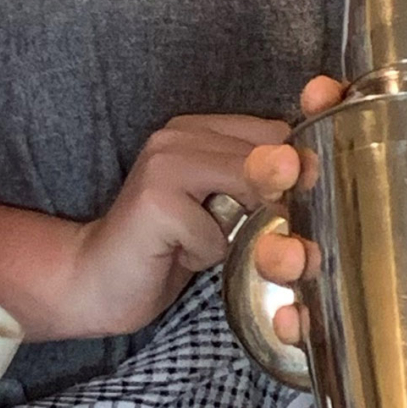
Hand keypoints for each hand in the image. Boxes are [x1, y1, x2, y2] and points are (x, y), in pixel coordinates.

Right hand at [59, 112, 291, 340]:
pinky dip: (206, 254)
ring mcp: (164, 162)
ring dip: (237, 232)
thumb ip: (260, 187)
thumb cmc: (169, 247)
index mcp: (200, 128)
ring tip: (203, 240)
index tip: (287, 203)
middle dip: (273, 206)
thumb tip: (309, 178)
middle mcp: (180, 133)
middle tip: (241, 232)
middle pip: (270, 161)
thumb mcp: (223, 212)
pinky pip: (217, 235)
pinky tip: (177, 254)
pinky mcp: (154, 200)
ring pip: (248, 191)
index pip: (277, 133)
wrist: (97, 279)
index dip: (296, 172)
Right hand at [243, 76, 406, 344]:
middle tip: (288, 168)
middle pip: (292, 176)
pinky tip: (298, 320)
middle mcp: (345, 211)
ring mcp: (333, 264)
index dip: (322, 102)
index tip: (320, 92)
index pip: (341, 122)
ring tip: (294, 257)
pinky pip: (297, 313)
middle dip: (275, 164)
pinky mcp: (331, 318)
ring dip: (277, 246)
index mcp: (384, 170)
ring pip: (282, 242)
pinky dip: (292, 317)